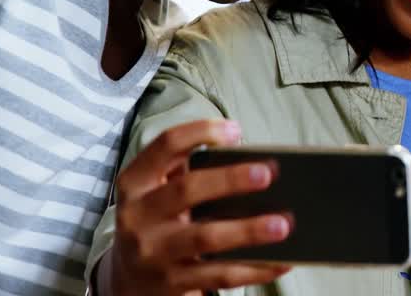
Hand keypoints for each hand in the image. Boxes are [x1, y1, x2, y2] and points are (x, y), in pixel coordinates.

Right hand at [95, 120, 291, 295]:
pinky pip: (220, 275)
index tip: (235, 129)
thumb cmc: (158, 222)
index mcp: (136, 183)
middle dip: (229, 179)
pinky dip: (254, 269)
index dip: (199, 132)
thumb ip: (189, 170)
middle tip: (267, 174)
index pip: (165, 145)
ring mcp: (153, 252)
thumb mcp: (158, 192)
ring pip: (206, 237)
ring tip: (282, 225)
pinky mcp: (172, 283)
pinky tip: (281, 261)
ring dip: (248, 230)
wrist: (128, 280)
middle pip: (187, 190)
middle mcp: (139, 216)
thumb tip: (251, 160)